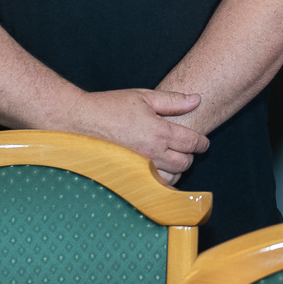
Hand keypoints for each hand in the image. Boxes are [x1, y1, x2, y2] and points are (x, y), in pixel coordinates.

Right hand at [64, 88, 207, 183]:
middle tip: (185, 148)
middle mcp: (153, 153)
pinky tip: (158, 171)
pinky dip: (161, 181)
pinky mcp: (129, 176)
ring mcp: (140, 168)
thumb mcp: (144, 97)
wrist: (79, 121)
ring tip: (171, 158)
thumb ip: (173, 101)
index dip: (202, 143)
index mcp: (160, 132)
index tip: (203, 143)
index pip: (193, 142)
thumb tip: (197, 99)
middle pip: (185, 163)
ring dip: (176, 169)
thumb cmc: (110, 106)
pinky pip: (153, 187)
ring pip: (172, 178)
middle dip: (189, 155)